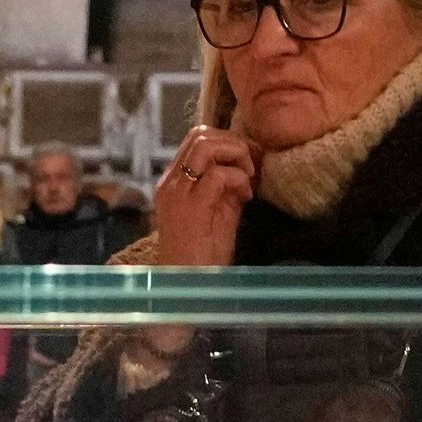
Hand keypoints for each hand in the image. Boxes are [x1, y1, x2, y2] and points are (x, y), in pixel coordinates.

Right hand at [150, 127, 256, 269]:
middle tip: (251, 166)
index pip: (196, 140)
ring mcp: (178, 193)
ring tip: (247, 177)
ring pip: (206, 146)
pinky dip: (238, 179)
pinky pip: (218, 175)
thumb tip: (247, 166)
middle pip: (200, 135)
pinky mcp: (191, 208)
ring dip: (235, 154)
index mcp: (173, 183)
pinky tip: (245, 197)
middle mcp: (171, 183)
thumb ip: (227, 187)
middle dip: (234, 143)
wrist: (187, 287)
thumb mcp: (218, 213)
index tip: (248, 161)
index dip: (228, 141)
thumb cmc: (203, 256)